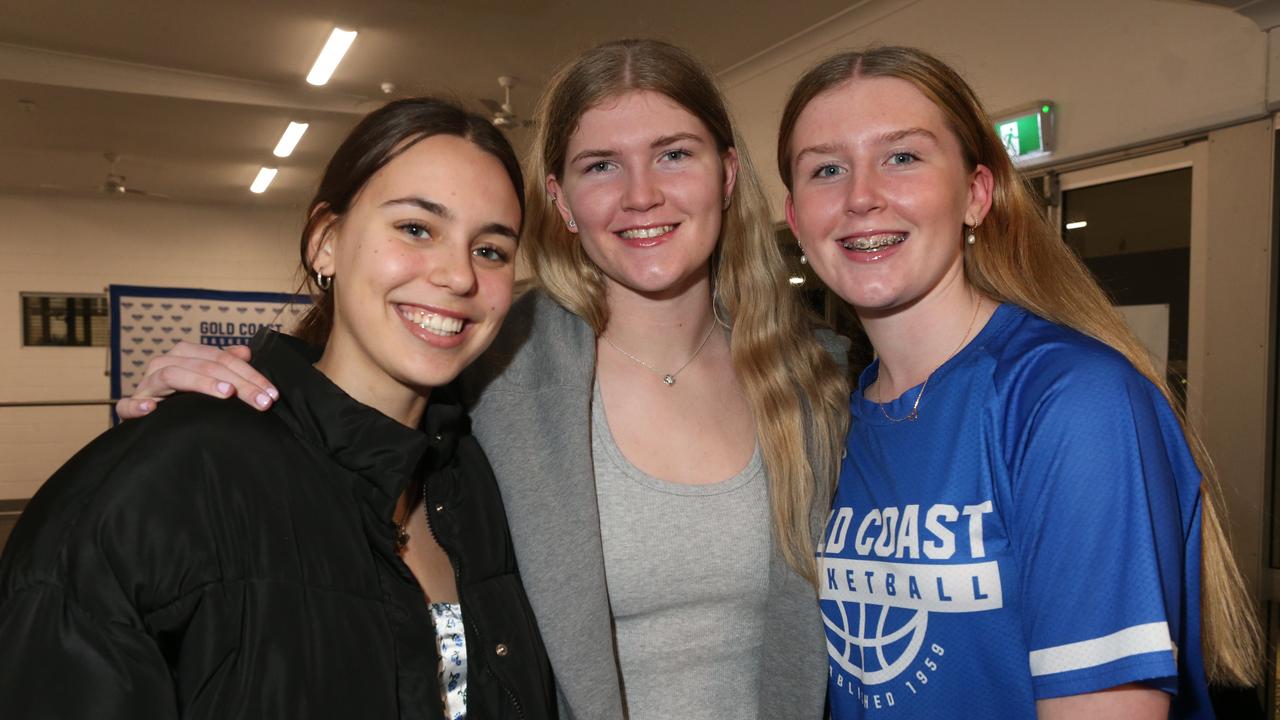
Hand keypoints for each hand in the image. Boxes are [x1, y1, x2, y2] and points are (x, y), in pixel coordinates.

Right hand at [115, 342, 276, 418]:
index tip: (272, 394)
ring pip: (172, 374)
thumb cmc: (184, 397)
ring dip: (200, 383)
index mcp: (185, 355)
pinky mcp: (131, 407)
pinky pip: (128, 404)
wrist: (151, 417)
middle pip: (205, 365)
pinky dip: (138, 405)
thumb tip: (246, 350)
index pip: (222, 358)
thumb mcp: (208, 378)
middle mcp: (164, 364)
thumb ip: (225, 363)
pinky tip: (153, 409)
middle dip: (238, 382)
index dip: (250, 374)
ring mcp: (146, 384)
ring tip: (226, 394)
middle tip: (262, 401)